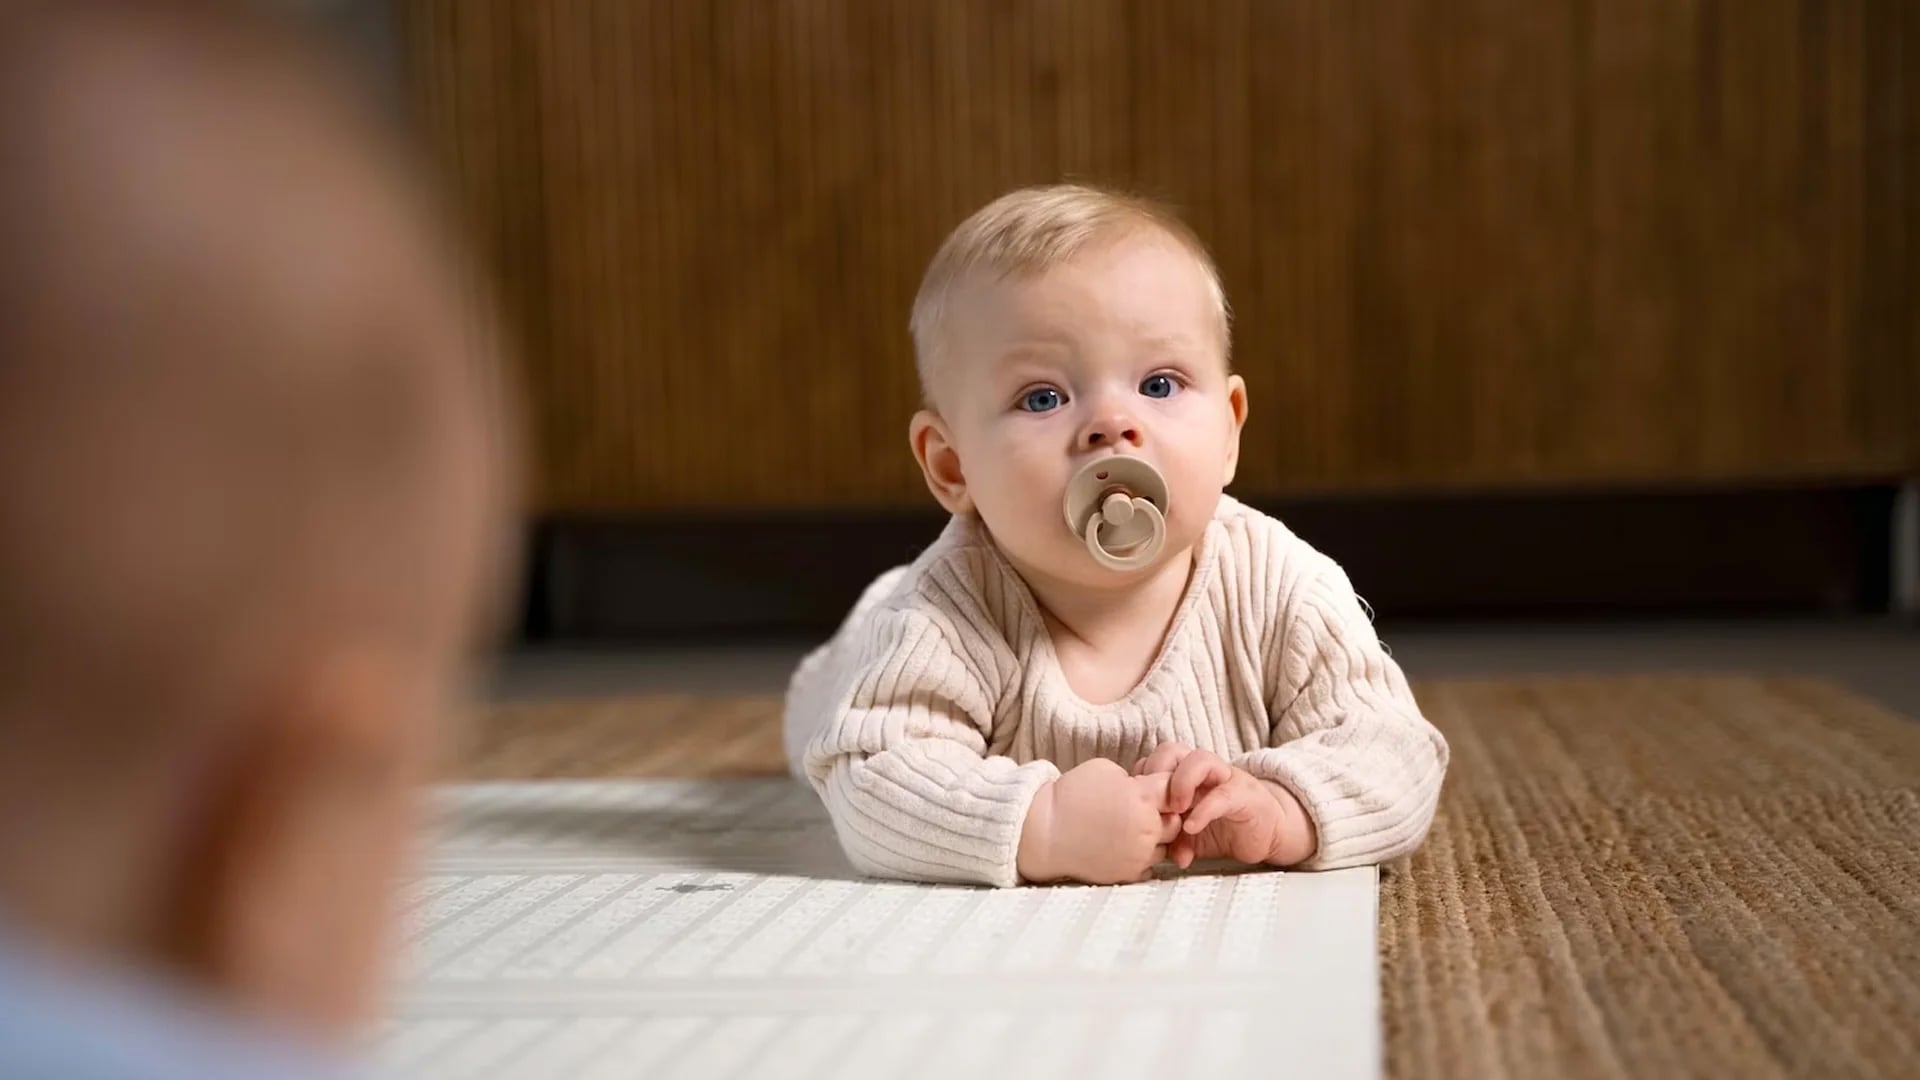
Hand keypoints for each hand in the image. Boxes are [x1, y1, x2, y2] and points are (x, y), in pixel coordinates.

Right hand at [1019, 758, 1181, 883]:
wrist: (1043, 832)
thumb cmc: (1070, 796)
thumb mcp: (1105, 770)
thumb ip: (1135, 779)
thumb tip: (1149, 788)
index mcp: (1142, 798)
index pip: (1174, 789)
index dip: (1164, 787)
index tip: (1151, 788)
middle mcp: (1146, 828)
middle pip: (1176, 820)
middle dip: (1163, 813)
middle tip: (1139, 810)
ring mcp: (1139, 854)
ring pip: (1167, 845)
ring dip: (1155, 837)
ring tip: (1128, 829)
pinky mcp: (1130, 874)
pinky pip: (1152, 865)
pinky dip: (1142, 856)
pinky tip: (1122, 846)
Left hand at [1133, 743, 1316, 867]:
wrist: (1268, 831)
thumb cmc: (1225, 828)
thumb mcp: (1191, 838)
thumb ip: (1173, 840)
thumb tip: (1159, 855)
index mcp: (1184, 775)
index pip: (1153, 761)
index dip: (1139, 777)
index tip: (1131, 803)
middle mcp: (1202, 772)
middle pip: (1171, 750)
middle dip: (1155, 770)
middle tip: (1150, 801)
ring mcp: (1224, 779)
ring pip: (1199, 759)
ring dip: (1181, 782)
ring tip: (1175, 809)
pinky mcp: (1244, 795)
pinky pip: (1222, 795)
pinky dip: (1204, 810)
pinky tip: (1192, 827)